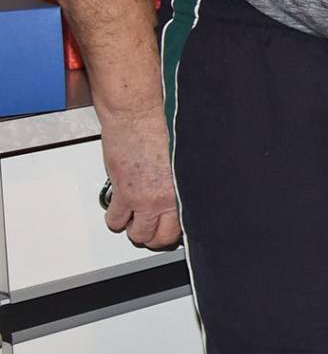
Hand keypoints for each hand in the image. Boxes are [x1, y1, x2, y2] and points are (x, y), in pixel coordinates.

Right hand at [97, 105, 181, 249]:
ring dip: (133, 228)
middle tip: (152, 227)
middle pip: (157, 237)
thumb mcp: (183, 157)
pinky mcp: (121, 191)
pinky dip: (115, 218)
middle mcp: (161, 199)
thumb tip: (186, 191)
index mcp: (182, 190)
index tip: (172, 229)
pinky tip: (121, 208)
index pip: (178, 229)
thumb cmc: (162, 127)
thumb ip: (183, 180)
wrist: (136, 116)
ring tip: (136, 218)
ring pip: (134, 233)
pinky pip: (115, 219)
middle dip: (154, 235)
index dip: (173, 233)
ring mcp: (140, 198)